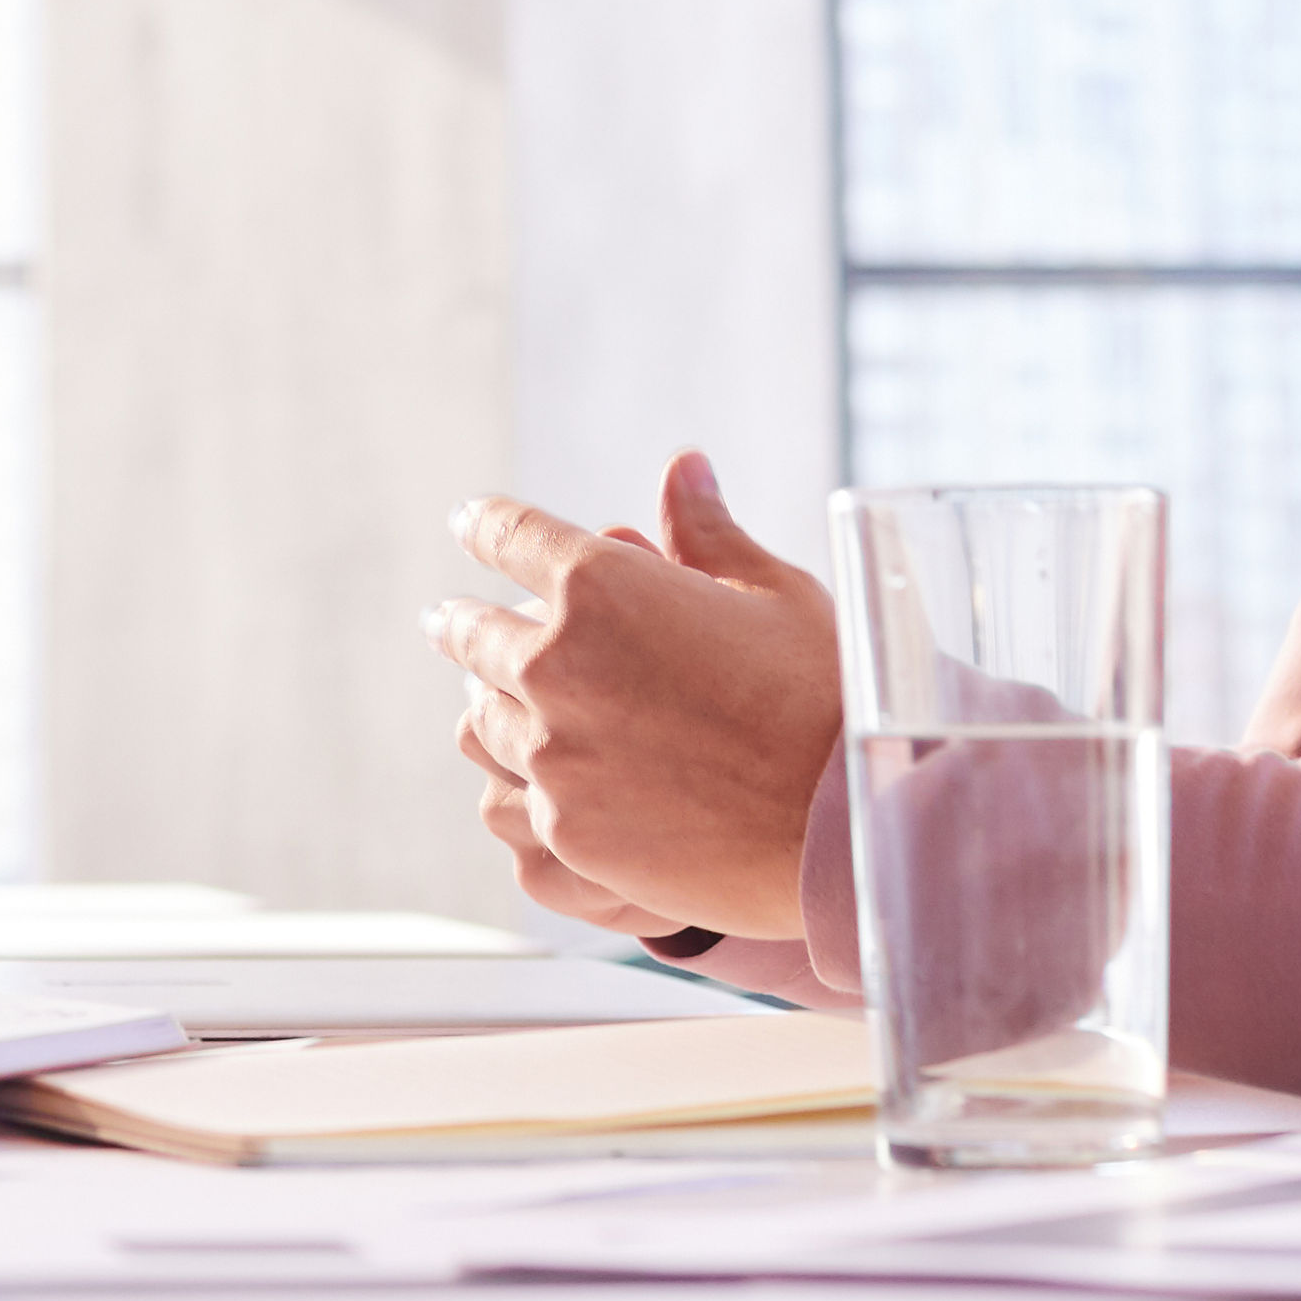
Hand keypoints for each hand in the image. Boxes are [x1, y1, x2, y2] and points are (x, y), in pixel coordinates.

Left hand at [423, 451, 841, 941]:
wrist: (851, 828)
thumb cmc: (826, 695)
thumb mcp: (771, 593)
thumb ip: (707, 531)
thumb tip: (684, 465)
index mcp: (599, 585)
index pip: (510, 536)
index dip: (486, 526)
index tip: (470, 524)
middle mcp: (555, 667)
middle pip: (472, 633)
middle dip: (461, 623)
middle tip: (449, 622)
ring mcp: (553, 757)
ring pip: (481, 721)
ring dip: (487, 703)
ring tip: (488, 703)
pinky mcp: (565, 834)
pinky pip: (511, 800)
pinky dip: (519, 782)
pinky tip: (531, 783)